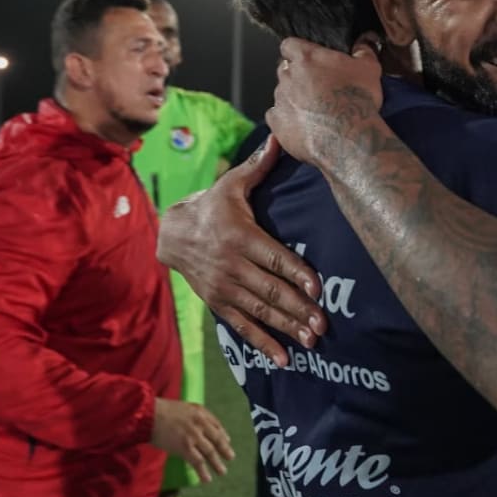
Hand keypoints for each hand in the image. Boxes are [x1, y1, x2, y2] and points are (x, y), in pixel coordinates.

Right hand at [151, 397, 233, 482]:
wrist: (150, 415)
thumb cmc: (163, 411)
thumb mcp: (184, 408)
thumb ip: (195, 417)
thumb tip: (202, 426)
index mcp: (200, 412)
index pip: (217, 425)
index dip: (223, 435)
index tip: (227, 441)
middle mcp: (200, 423)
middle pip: (216, 438)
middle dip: (225, 449)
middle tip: (231, 457)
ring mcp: (193, 436)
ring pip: (210, 452)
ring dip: (217, 463)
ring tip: (222, 472)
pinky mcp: (184, 447)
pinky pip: (197, 462)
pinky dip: (203, 472)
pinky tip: (207, 479)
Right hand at [157, 136, 326, 366]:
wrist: (172, 234)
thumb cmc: (211, 206)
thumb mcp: (231, 185)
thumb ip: (258, 166)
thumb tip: (280, 137)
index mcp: (241, 236)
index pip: (274, 256)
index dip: (295, 272)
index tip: (317, 288)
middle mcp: (233, 265)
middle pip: (271, 289)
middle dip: (298, 309)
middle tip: (324, 325)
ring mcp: (225, 287)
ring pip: (260, 311)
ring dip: (287, 327)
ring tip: (312, 341)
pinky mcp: (219, 302)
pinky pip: (242, 326)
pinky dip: (263, 343)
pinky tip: (284, 359)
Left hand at [266, 37, 383, 166]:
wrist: (348, 138)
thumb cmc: (358, 100)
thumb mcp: (369, 69)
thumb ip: (363, 51)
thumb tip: (364, 42)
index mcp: (306, 57)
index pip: (289, 45)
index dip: (298, 52)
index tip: (308, 60)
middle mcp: (288, 76)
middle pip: (285, 70)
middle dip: (297, 77)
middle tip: (317, 89)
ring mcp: (280, 100)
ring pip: (281, 94)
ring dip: (293, 99)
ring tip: (313, 111)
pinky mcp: (277, 123)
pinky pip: (276, 117)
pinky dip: (286, 120)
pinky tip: (302, 125)